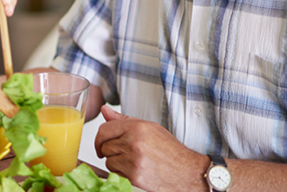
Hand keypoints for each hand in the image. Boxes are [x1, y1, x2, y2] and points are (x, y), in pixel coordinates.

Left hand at [94, 106, 209, 191]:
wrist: (187, 172)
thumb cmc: (170, 150)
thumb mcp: (150, 128)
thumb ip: (123, 120)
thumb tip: (104, 110)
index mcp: (137, 127)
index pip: (104, 130)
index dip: (100, 138)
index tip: (102, 143)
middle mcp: (133, 142)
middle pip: (104, 146)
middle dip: (110, 151)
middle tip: (124, 153)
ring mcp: (133, 160)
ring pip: (108, 161)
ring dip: (116, 163)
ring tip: (132, 162)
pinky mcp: (134, 176)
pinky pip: (115, 173)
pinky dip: (121, 173)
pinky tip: (135, 170)